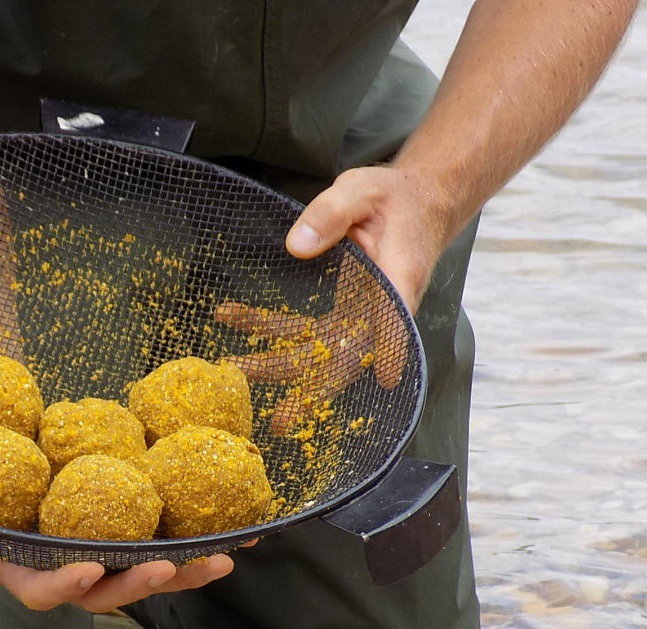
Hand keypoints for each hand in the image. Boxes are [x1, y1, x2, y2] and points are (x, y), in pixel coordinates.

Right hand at [0, 514, 238, 612]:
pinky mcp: (126, 530)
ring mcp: (99, 552)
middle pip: (104, 591)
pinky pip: (165, 538)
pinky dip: (201, 536)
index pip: (40, 591)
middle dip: (137, 585)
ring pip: (143, 572)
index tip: (84, 570)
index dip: (62, 586)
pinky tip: (247, 529)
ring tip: (222, 557)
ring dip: (182, 570)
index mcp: (19, 568)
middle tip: (168, 569)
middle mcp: (63, 568)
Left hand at [218, 164, 438, 435]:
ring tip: (232, 371)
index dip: (375, 357)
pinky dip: (268, 328)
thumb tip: (297, 247)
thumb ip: (331, 213)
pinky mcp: (342, 314)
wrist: (414, 202)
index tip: (355, 385)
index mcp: (398, 282)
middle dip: (310, 388)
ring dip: (274, 361)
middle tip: (278, 419)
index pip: (389, 328)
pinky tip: (232, 319)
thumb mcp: (362, 191)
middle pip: (346, 357)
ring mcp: (361, 317)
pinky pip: (303, 329)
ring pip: (317, 350)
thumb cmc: (393, 197)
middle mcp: (381, 311)